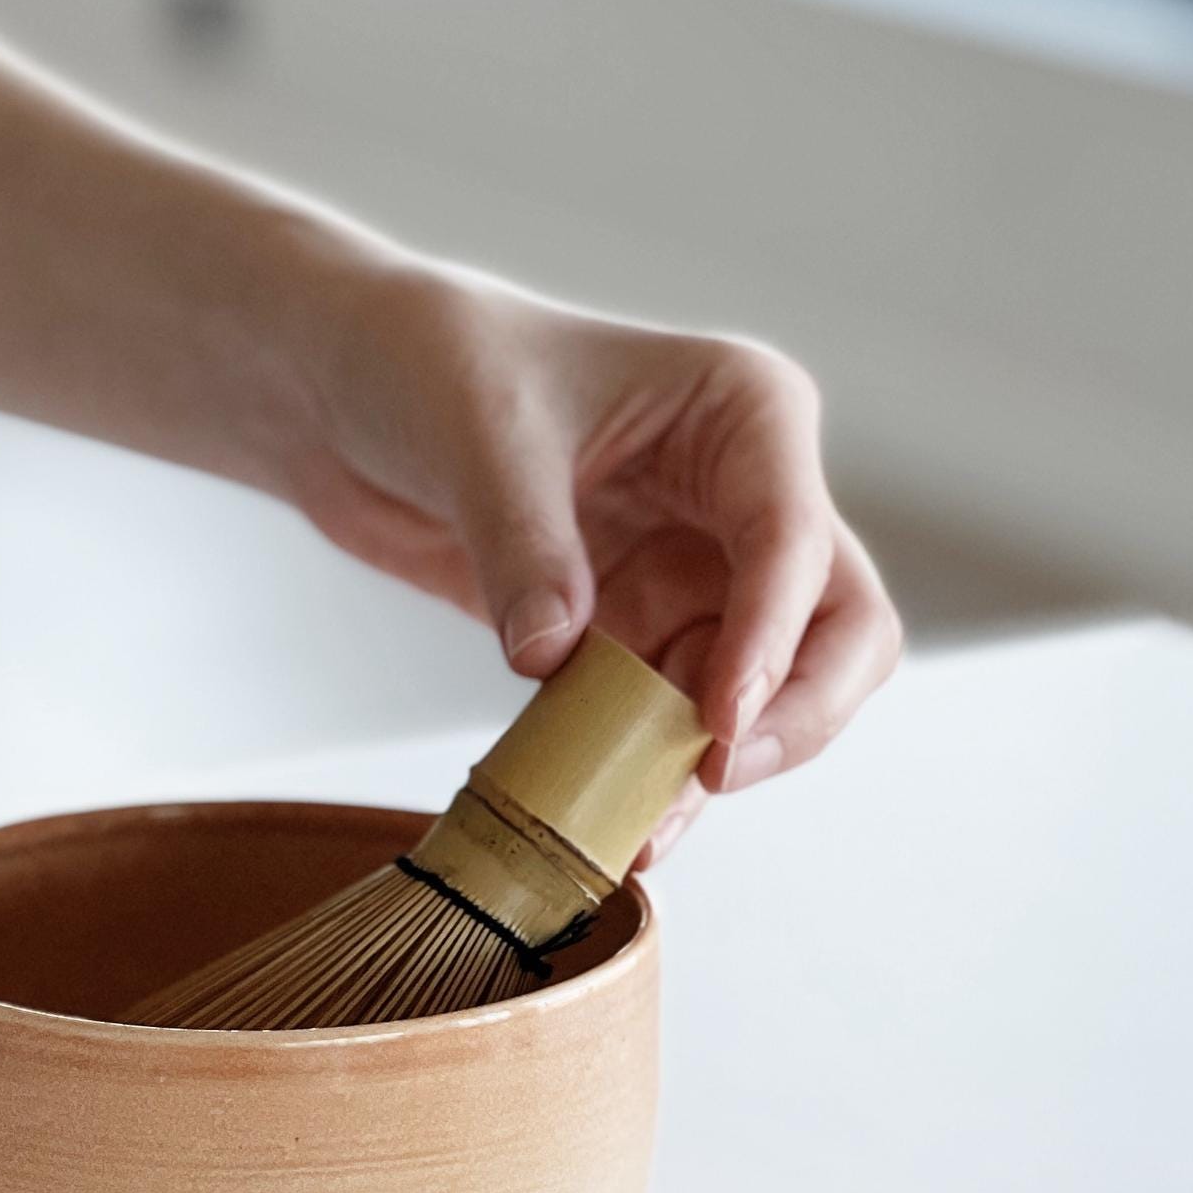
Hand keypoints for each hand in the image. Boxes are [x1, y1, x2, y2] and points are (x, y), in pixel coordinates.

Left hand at [285, 263, 901, 859]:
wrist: (354, 389)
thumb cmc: (436, 363)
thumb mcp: (479, 441)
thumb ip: (525, 548)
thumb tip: (552, 656)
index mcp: (745, 414)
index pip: (795, 540)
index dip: (774, 640)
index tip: (720, 722)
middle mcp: (744, 497)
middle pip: (838, 627)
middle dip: (798, 711)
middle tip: (719, 774)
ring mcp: (697, 570)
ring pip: (765, 693)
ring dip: (714, 762)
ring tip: (643, 829)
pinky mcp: (637, 630)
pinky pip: (672, 719)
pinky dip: (651, 773)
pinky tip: (615, 827)